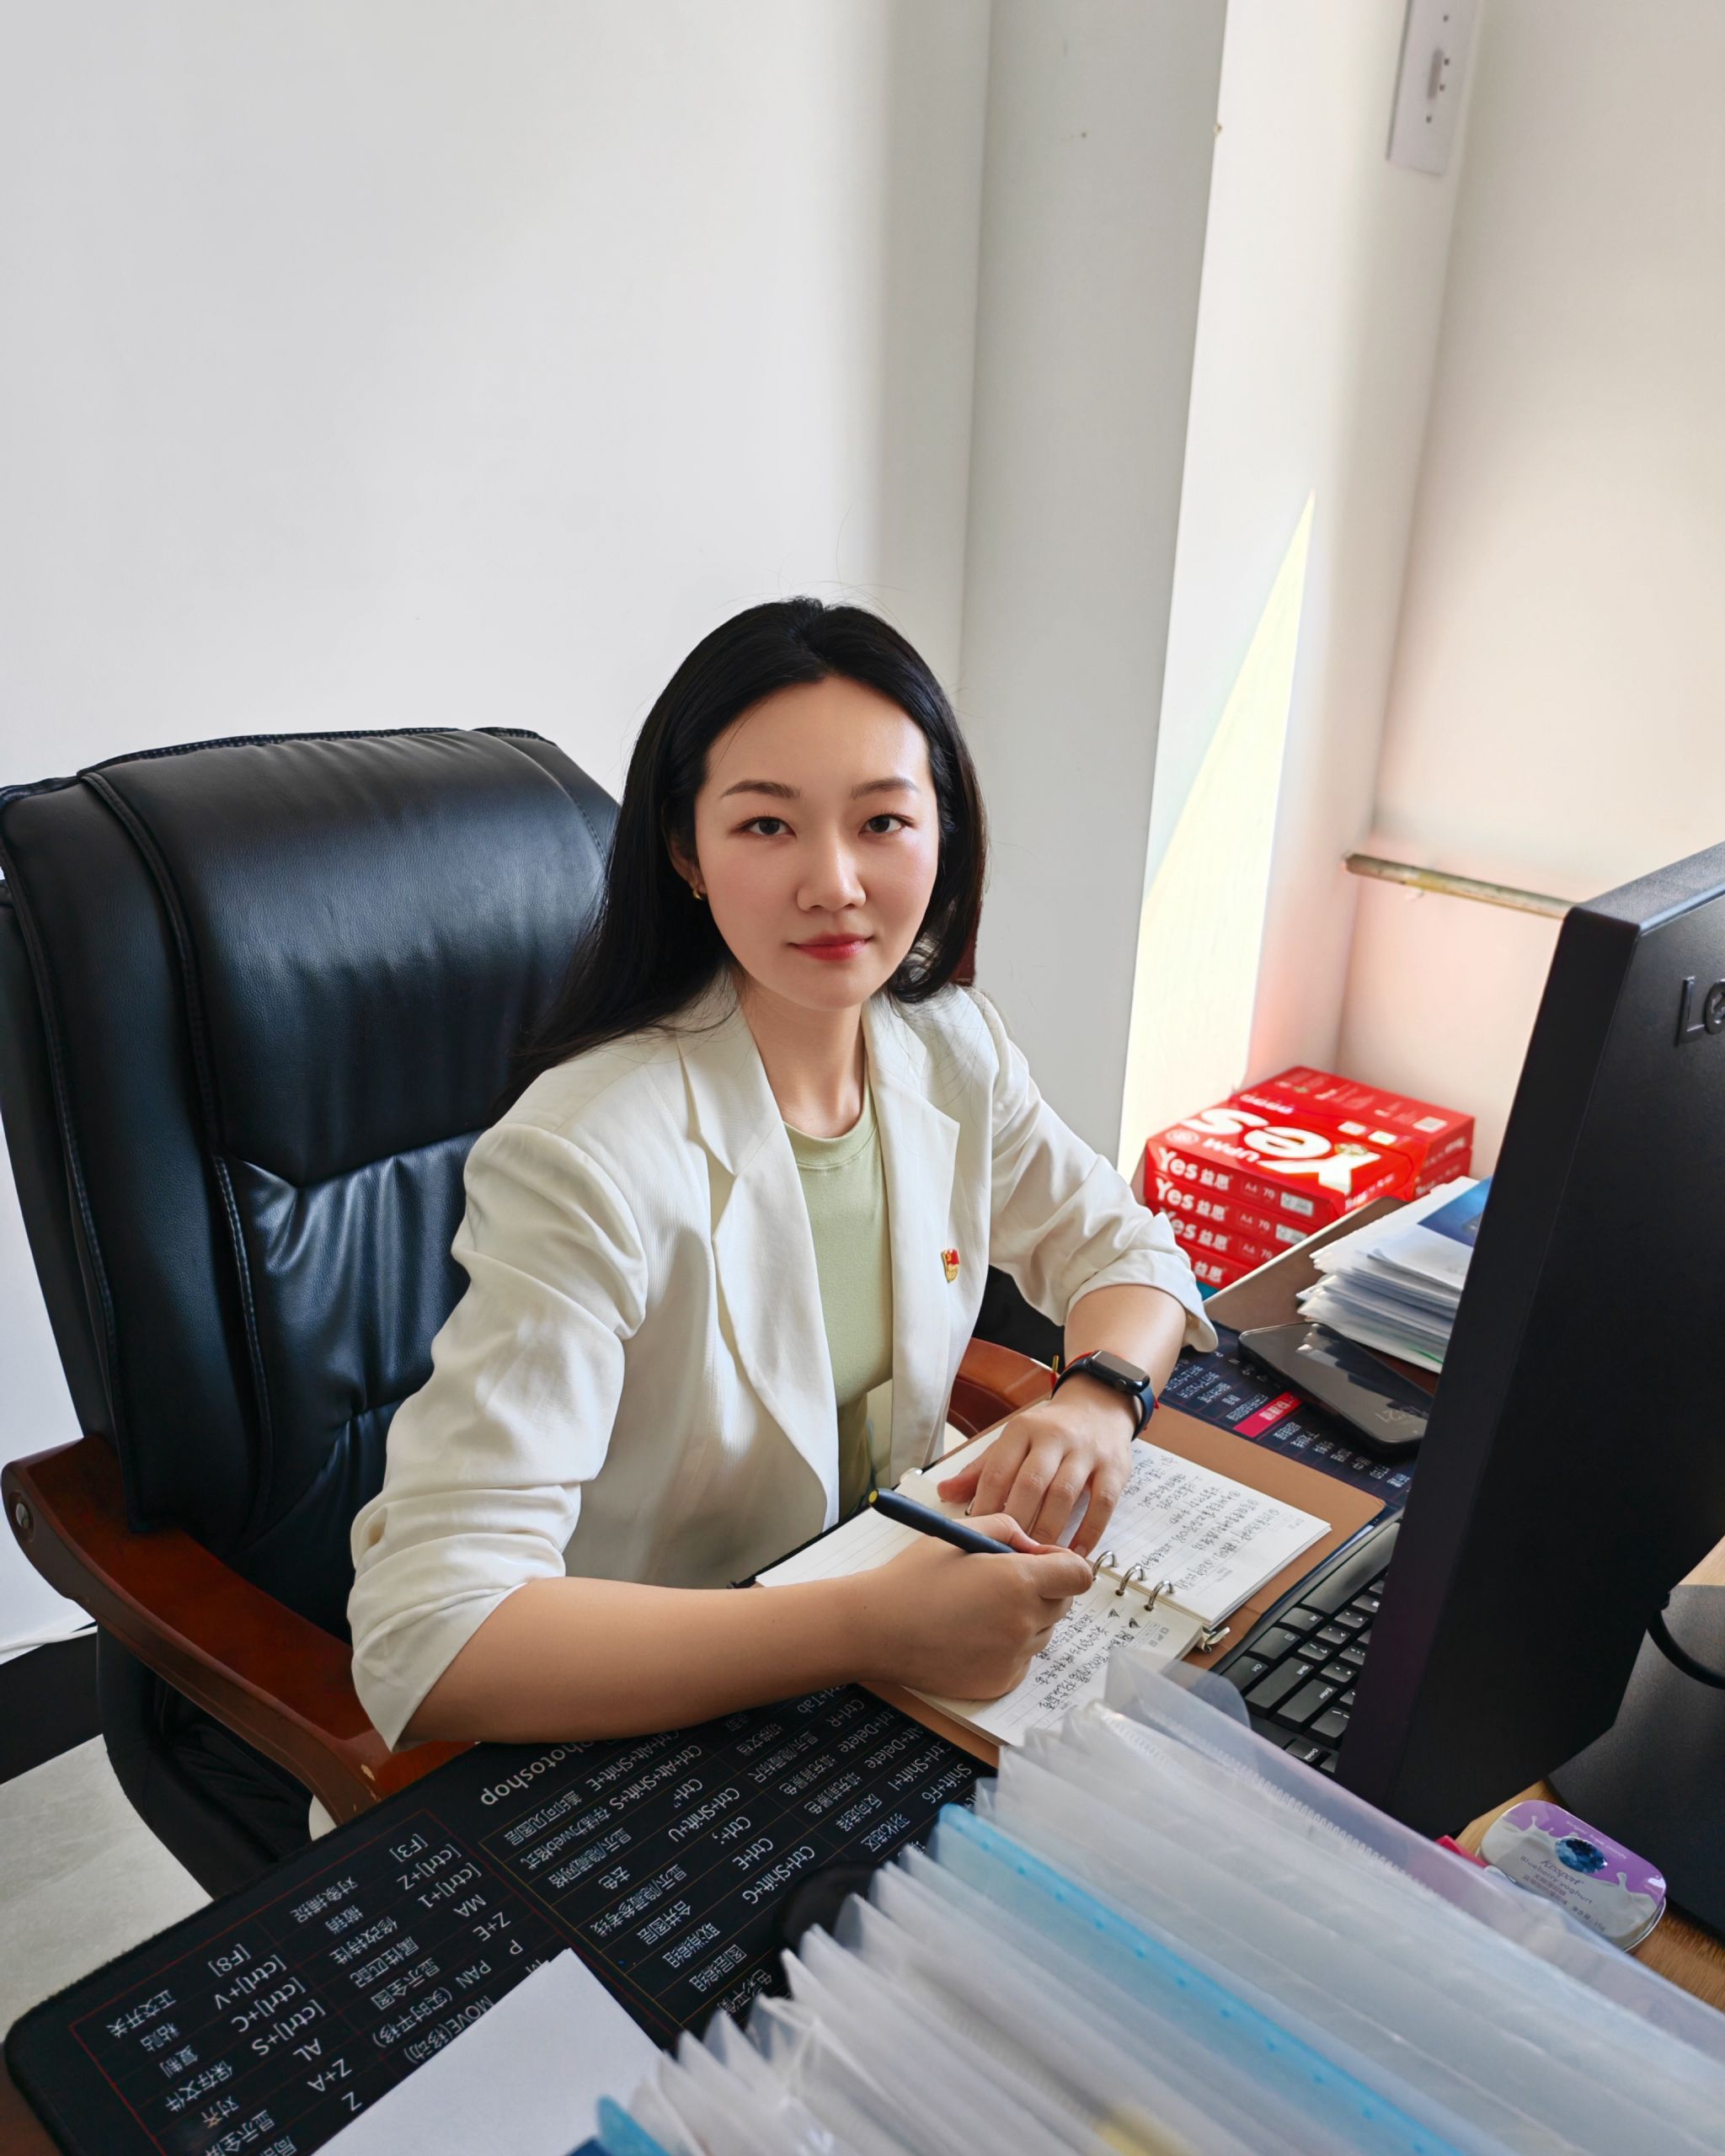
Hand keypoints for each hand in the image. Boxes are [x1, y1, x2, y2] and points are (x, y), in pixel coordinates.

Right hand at [846, 1515, 1095, 1699]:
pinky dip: (1006, 1648)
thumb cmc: (914, 1578)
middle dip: (1043, 1590)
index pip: (1079, 1576)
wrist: (877, 1629)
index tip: (1043, 1563)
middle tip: (1002, 1582)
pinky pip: (1021, 1660)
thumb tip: (1035, 1548)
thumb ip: (1009, 1529)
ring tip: (978, 1609)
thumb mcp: (961, 1533)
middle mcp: (1024, 1622)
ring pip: (1042, 1633)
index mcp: (1019, 1581)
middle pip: (1063, 1604)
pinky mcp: (1000, 1682)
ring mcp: (1013, 1657)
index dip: (1065, 1565)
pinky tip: (970, 1636)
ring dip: (1024, 1619)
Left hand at [935, 1390, 1136, 1555]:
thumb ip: (982, 1470)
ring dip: (1050, 1531)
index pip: (998, 1471)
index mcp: (1022, 1430)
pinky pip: (1101, 1505)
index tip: (980, 1537)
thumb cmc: (1049, 1432)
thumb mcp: (1013, 1441)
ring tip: (1038, 1561)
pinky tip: (1075, 1554)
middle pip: (1030, 1484)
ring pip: (1064, 1495)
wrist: (1099, 1406)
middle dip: (1017, 1524)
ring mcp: (1086, 1452)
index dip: (986, 1507)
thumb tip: (944, 1493)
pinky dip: (1088, 1532)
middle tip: (1008, 1557)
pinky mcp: (1115, 1468)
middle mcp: (1054, 1437)